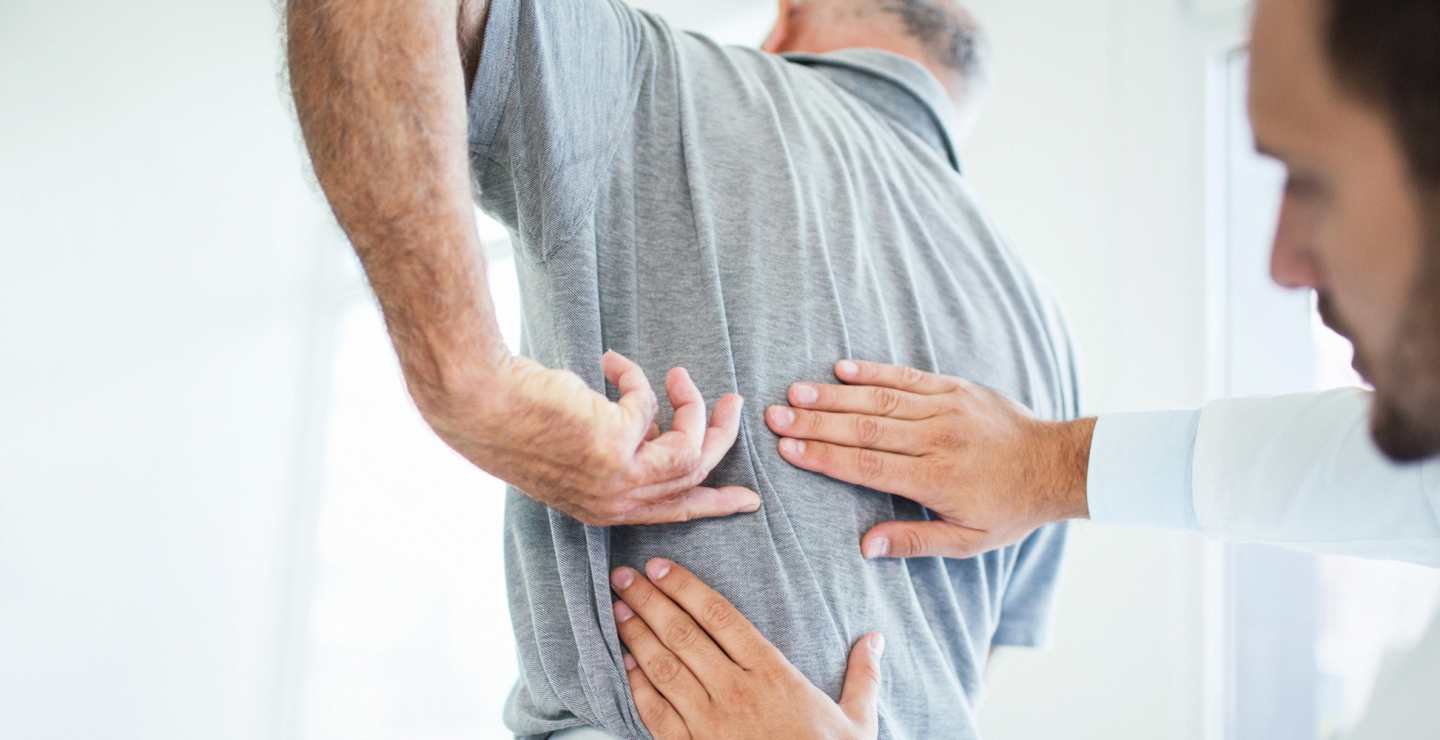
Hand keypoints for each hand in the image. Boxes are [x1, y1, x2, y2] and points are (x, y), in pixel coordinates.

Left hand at [422, 350, 760, 525]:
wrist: (481, 404)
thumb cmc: (519, 420)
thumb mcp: (578, 449)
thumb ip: (621, 449)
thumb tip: (655, 427)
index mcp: (604, 509)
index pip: (674, 513)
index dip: (715, 504)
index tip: (748, 500)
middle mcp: (615, 502)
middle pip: (695, 477)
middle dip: (722, 438)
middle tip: (734, 404)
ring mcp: (618, 478)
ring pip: (690, 447)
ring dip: (693, 404)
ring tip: (679, 374)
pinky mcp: (618, 444)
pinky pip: (649, 404)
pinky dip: (634, 377)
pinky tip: (609, 362)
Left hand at [610, 559, 882, 739]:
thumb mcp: (858, 721)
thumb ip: (863, 676)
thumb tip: (875, 639)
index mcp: (773, 674)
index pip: (720, 615)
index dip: (685, 586)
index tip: (661, 567)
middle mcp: (736, 692)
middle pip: (683, 634)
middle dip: (649, 601)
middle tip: (623, 576)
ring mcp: (710, 725)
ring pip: (664, 668)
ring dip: (636, 635)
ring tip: (618, 609)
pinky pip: (657, 714)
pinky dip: (637, 686)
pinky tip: (626, 665)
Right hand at [765, 360, 1094, 557]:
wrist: (1057, 464)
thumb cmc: (1009, 508)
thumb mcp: (967, 541)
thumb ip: (913, 542)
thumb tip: (864, 546)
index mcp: (935, 479)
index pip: (867, 466)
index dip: (824, 457)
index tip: (787, 450)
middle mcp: (936, 438)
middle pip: (864, 428)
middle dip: (814, 423)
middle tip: (774, 417)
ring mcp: (946, 408)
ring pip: (879, 398)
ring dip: (833, 395)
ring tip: (794, 392)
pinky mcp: (955, 388)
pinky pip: (907, 376)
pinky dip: (873, 371)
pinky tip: (840, 368)